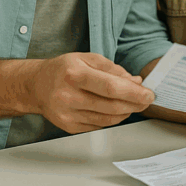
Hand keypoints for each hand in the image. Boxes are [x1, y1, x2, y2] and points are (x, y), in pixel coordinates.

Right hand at [30, 53, 153, 133]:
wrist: (36, 86)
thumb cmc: (62, 70)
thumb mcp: (86, 58)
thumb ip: (112, 69)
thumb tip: (135, 81)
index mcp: (74, 74)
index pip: (110, 87)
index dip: (133, 92)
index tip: (148, 93)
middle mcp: (68, 96)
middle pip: (111, 106)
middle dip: (135, 104)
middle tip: (146, 99)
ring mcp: (67, 114)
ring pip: (108, 119)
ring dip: (126, 112)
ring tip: (134, 103)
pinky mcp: (69, 126)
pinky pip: (99, 126)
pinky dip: (113, 119)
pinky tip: (117, 110)